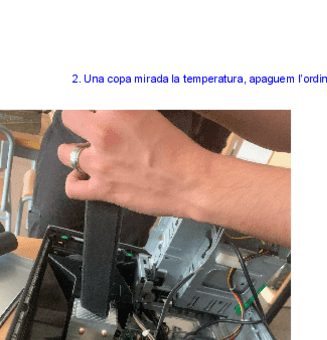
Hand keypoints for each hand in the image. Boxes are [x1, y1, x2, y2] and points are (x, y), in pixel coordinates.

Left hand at [57, 110, 206, 218]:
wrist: (192, 182)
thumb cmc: (179, 151)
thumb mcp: (151, 114)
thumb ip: (125, 106)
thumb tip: (112, 102)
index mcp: (116, 108)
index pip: (83, 94)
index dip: (88, 100)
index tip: (89, 104)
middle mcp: (104, 133)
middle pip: (69, 118)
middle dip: (78, 122)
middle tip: (88, 127)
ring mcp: (100, 163)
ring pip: (65, 152)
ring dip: (74, 152)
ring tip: (87, 153)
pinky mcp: (103, 188)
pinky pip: (72, 187)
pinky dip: (75, 182)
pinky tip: (82, 177)